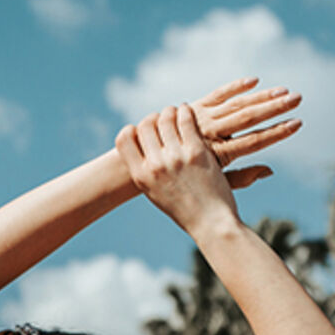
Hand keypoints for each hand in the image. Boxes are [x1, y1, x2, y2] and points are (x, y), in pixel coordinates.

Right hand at [116, 104, 241, 234]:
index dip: (132, 129)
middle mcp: (155, 165)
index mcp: (141, 176)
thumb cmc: (185, 210)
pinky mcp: (196, 151)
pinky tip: (188, 113)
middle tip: (163, 118)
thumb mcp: (156, 194)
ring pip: (166, 118)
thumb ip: (147, 171)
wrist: (211, 223)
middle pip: (145, 125)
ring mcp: (176, 157)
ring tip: (177, 112)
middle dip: (153, 117)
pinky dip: (185, 111)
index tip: (143, 130)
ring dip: (170, 111)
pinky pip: (186, 120)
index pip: (124, 139)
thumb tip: (144, 149)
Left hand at [184, 77, 303, 187]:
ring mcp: (202, 118)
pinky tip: (254, 80)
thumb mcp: (215, 182)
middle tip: (298, 98)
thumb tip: (270, 170)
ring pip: (236, 104)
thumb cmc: (189, 179)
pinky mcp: (195, 107)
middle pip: (247, 118)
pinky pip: (218, 95)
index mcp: (218, 155)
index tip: (298, 123)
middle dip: (275, 108)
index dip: (277, 132)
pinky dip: (235, 87)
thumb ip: (242, 177)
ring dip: (262, 96)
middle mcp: (210, 134)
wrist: (152, 165)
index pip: (254, 141)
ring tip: (285, 91)